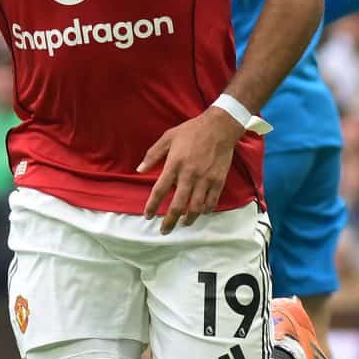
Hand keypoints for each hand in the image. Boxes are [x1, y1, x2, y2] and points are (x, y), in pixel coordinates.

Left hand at [139, 107, 243, 234]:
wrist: (219, 127)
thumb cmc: (191, 130)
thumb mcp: (168, 137)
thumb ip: (152, 155)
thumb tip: (139, 170)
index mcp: (174, 164)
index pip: (160, 190)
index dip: (152, 206)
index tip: (148, 216)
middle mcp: (189, 174)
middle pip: (178, 205)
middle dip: (169, 221)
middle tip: (164, 230)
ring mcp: (205, 179)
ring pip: (196, 207)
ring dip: (188, 219)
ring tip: (183, 224)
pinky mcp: (218, 180)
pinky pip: (211, 201)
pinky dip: (205, 210)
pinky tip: (201, 213)